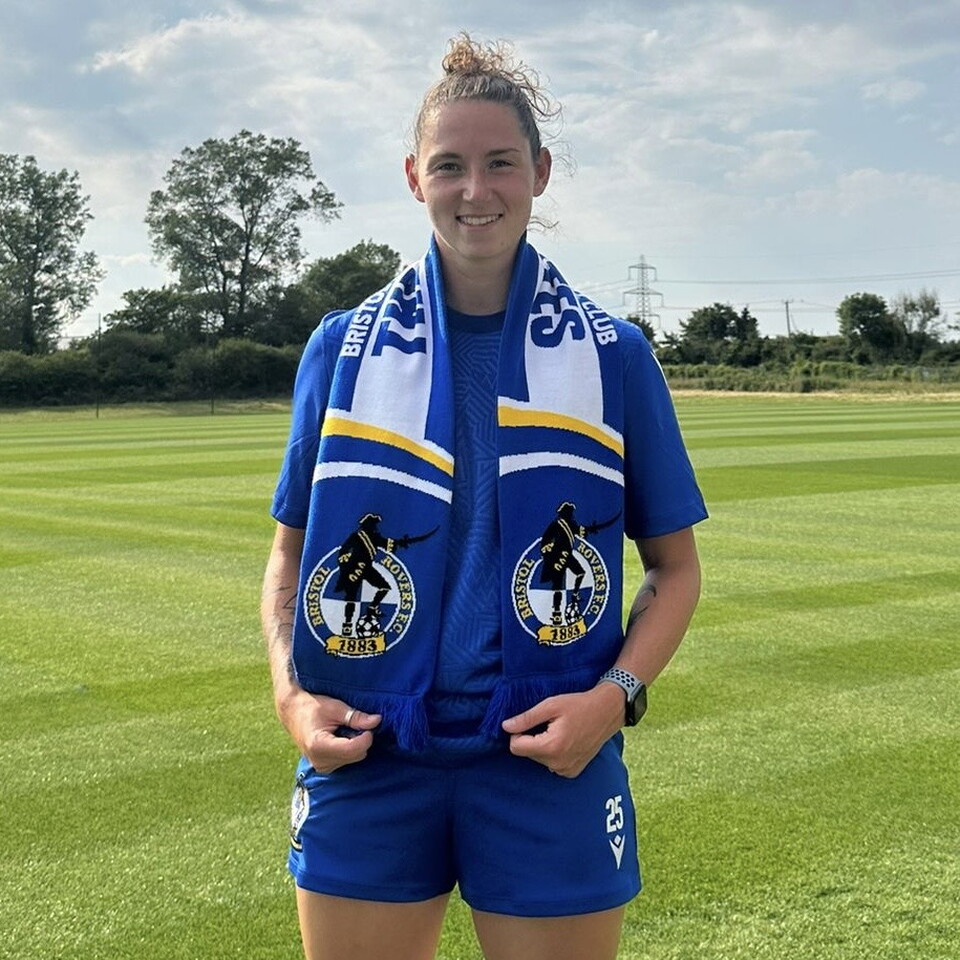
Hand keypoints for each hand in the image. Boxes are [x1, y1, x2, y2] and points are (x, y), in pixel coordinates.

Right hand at [276, 687, 380, 773]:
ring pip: (354, 758)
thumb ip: (355, 716)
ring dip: (355, 743)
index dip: (366, 737)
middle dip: (360, 739)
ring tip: (342, 729)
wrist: (292, 712)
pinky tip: (340, 736)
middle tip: (352, 723)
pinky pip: (348, 759)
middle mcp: (320, 761)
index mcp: (319, 746)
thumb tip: (377, 721)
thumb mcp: (334, 707)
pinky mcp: (325, 768)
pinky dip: (349, 748)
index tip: (369, 723)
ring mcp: (322, 767)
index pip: (353, 749)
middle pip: (356, 754)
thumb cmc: (312, 707)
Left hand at [501, 684, 623, 777]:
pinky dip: (553, 753)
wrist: (607, 712)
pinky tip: (566, 740)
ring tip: (559, 730)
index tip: (530, 721)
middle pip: (527, 753)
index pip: (516, 747)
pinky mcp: (572, 772)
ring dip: (542, 745)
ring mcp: (566, 770)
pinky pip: (551, 764)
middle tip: (549, 724)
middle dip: (532, 738)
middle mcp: (558, 764)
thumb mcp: (550, 705)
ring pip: (539, 759)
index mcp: (551, 747)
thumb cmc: (579, 705)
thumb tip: (505, 727)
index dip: (517, 733)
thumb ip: (526, 718)